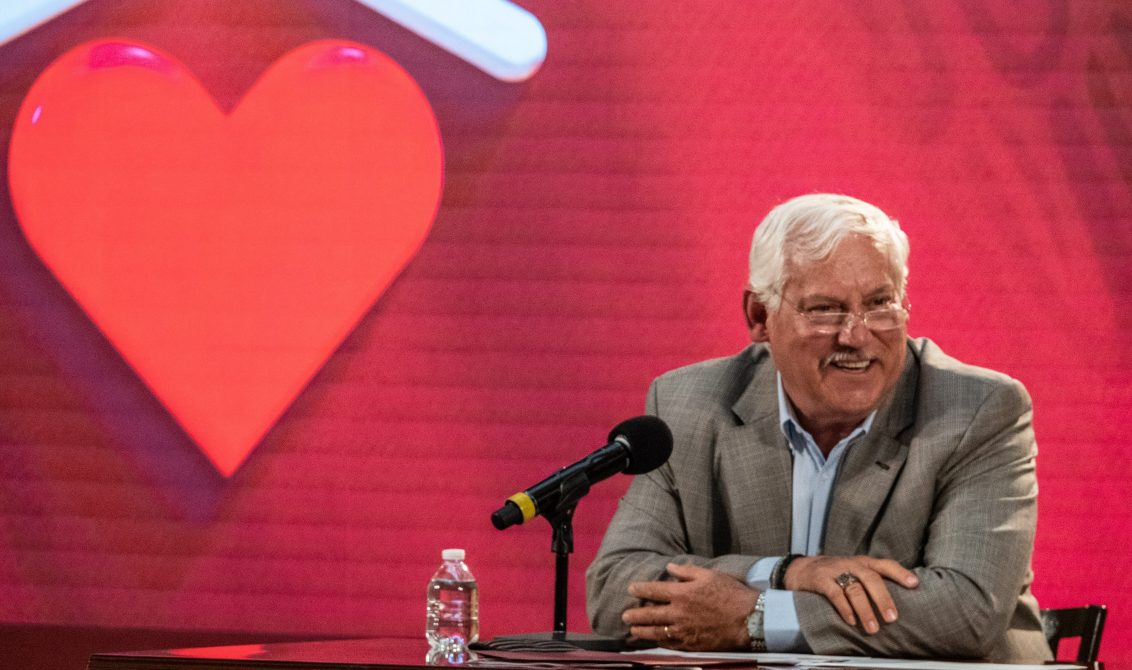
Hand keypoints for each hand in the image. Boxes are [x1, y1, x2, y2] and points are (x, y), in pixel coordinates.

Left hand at [621, 563, 757, 650]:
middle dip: (635, 615)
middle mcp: (679, 612)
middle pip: (650, 615)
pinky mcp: (692, 644)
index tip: (630, 589)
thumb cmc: (731, 594)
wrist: (749, 619)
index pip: (654, 590)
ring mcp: (684, 630)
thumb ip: (687, 571)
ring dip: (643, 632)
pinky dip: (660, 643)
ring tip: (633, 631)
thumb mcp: (709, 574)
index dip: (640, 589)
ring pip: (657, 632)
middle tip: (624, 616)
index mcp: (682, 593)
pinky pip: (671, 644)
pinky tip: (655, 641)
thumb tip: (670, 567)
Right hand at [784, 555, 918, 634]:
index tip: (914, 584)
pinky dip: (844, 608)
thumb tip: (897, 602)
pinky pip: (834, 594)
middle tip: (892, 618)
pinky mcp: (820, 579)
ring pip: (854, 589)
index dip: (900, 573)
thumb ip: (872, 581)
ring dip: (865, 610)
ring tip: (873, 628)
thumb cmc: (834, 574)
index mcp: (863, 563)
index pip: (885, 565)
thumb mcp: (853, 571)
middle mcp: (851, 564)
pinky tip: (851, 620)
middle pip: (871, 578)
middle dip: (883, 599)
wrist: (800, 569)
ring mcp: (835, 571)